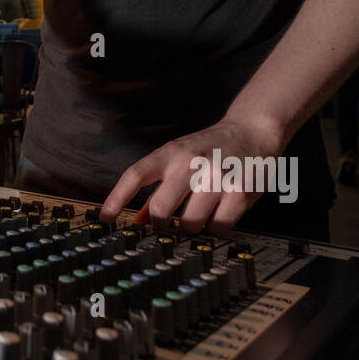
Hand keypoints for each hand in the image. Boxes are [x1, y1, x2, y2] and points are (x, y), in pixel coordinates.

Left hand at [98, 118, 284, 236]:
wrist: (253, 131)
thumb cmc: (211, 148)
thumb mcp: (179, 157)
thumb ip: (158, 186)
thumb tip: (136, 220)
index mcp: (171, 152)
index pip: (135, 175)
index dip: (116, 199)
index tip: (104, 218)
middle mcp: (191, 163)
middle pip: (160, 210)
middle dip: (160, 224)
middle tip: (167, 224)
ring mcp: (216, 178)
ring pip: (189, 224)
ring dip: (191, 227)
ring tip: (201, 213)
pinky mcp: (239, 192)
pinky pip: (217, 228)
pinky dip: (215, 228)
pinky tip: (219, 213)